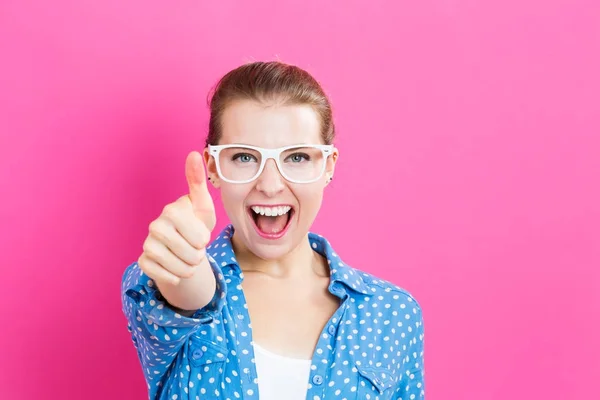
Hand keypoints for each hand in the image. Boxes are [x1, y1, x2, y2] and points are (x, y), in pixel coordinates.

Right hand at [138, 151, 215, 285]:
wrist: (185, 248)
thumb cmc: (197, 224)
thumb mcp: (203, 206)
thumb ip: (199, 182)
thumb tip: (194, 153)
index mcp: (172, 210)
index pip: (198, 237)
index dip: (204, 240)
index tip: (201, 235)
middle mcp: (156, 225)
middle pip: (190, 254)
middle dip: (198, 256)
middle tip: (195, 248)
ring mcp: (148, 243)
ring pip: (179, 267)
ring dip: (189, 268)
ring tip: (188, 258)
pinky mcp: (143, 261)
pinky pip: (164, 276)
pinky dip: (175, 276)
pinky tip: (175, 268)